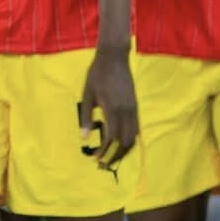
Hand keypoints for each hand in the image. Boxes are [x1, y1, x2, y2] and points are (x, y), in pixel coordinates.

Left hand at [80, 48, 137, 169]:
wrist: (114, 58)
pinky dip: (128, 139)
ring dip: (124, 149)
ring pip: (133, 137)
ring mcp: (133, 109)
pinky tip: (119, 141)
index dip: (105, 150)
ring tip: (112, 155)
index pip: (111, 137)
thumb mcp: (87, 94)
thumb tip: (84, 137)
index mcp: (112, 109)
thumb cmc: (97, 74)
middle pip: (125, 142)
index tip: (96, 158)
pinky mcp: (135, 106)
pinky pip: (135, 128)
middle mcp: (126, 112)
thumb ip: (86, 116)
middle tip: (104, 162)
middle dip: (116, 155)